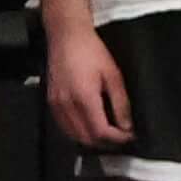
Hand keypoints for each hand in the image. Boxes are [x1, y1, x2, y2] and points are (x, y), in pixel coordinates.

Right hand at [44, 19, 132, 147]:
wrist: (67, 36)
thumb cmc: (89, 50)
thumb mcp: (113, 75)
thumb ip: (121, 103)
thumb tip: (127, 125)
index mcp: (84, 98)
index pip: (100, 132)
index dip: (117, 139)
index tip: (128, 136)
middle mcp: (67, 105)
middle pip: (86, 139)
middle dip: (106, 143)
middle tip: (121, 137)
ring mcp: (56, 105)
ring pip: (74, 136)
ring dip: (92, 140)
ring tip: (108, 134)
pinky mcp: (51, 102)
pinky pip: (64, 127)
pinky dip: (78, 132)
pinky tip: (89, 126)